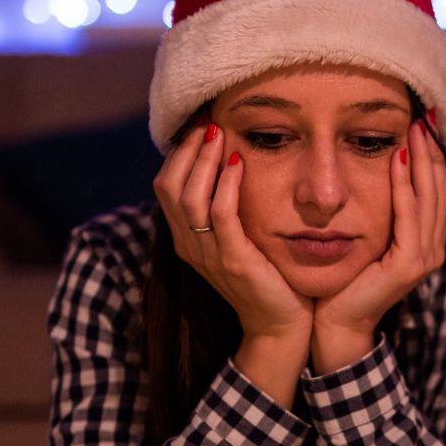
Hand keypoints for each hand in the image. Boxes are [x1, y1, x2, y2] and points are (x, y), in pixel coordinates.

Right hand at [153, 117, 312, 342]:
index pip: (165, 185)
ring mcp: (208, 255)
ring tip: (219, 133)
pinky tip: (239, 162)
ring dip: (204, 159)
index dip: (179, 152)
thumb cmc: (266, 278)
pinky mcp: (233, 261)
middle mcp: (189, 246)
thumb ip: (226, 211)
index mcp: (185, 239)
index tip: (199, 124)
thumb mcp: (237, 240)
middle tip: (207, 120)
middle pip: (169, 186)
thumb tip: (229, 164)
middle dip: (188, 148)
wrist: (280, 325)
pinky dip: (227, 184)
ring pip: (189, 196)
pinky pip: (221, 215)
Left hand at [311, 117, 445, 372]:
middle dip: (431, 149)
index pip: (434, 189)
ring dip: (421, 159)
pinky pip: (409, 215)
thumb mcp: (367, 237)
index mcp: (424, 240)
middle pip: (439, 187)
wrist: (335, 321)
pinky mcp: (409, 265)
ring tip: (415, 128)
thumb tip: (378, 169)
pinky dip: (403, 185)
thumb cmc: (344, 280)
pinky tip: (396, 158)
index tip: (423, 122)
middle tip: (424, 115)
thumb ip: (380, 211)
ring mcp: (424, 257)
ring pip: (428, 197)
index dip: (431, 155)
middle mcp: (431, 247)